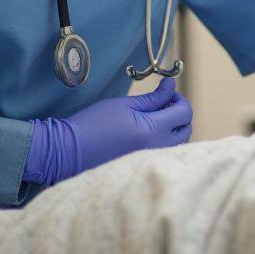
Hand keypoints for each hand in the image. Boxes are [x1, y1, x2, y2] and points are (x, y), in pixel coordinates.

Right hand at [25, 77, 191, 184]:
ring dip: (173, 129)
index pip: (184, 113)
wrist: (68, 152)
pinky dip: (164, 142)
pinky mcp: (143, 167)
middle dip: (179, 113)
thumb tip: (171, 86)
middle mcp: (156, 149)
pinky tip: (146, 134)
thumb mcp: (123, 105)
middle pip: (186, 130)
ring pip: (178, 143)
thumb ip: (152, 98)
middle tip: (161, 103)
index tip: (167, 91)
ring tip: (153, 118)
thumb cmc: (92, 124)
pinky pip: (165, 153)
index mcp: (152, 131)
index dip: (178, 98)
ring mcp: (151, 161)